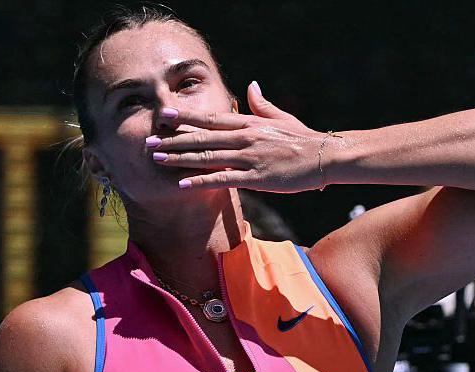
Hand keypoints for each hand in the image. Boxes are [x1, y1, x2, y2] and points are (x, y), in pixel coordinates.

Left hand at [150, 82, 327, 191]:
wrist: (325, 156)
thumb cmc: (304, 138)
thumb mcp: (281, 117)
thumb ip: (261, 103)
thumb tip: (250, 85)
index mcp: (249, 122)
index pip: (210, 118)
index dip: (185, 118)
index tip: (164, 116)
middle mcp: (245, 136)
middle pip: (202, 138)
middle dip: (173, 140)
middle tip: (149, 142)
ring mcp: (249, 156)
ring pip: (207, 157)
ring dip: (180, 158)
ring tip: (158, 159)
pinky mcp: (256, 177)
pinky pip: (223, 178)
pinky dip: (202, 180)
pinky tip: (183, 183)